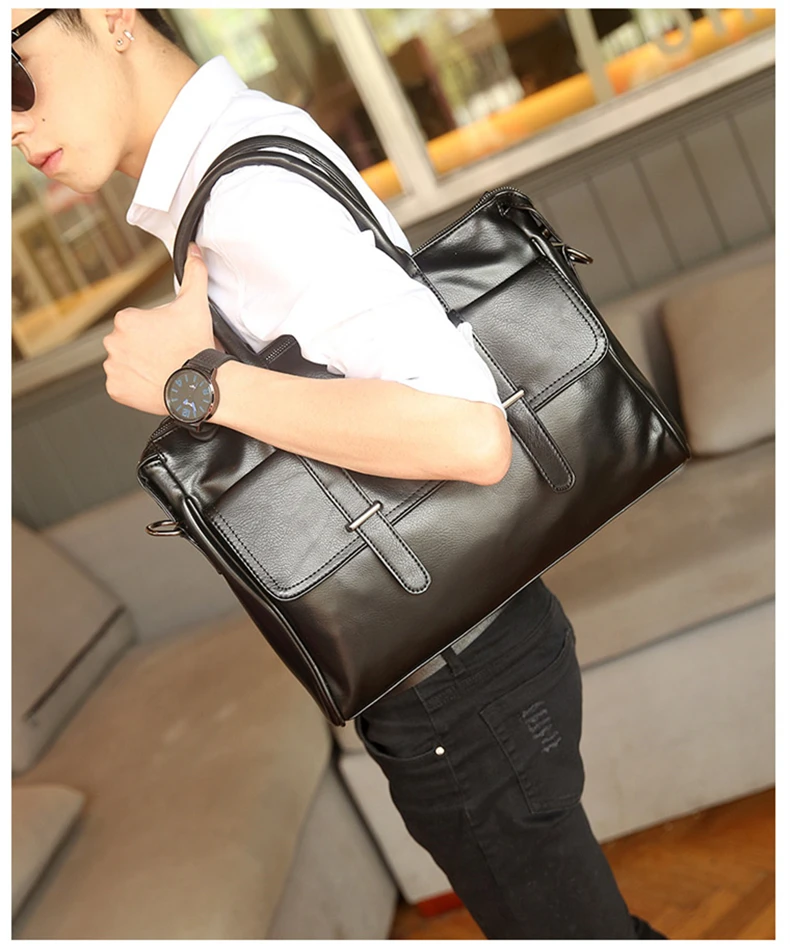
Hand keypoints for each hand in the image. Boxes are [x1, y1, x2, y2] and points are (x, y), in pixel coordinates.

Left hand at [102, 243, 214, 414]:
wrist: (198, 385)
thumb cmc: (195, 346)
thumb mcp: (196, 304)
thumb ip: (194, 273)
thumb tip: (193, 251)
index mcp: (126, 320)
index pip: (136, 323)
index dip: (154, 331)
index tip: (168, 338)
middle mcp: (113, 342)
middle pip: (128, 343)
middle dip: (143, 348)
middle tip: (166, 355)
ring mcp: (113, 367)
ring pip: (124, 363)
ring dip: (138, 366)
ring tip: (162, 370)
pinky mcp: (117, 389)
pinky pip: (122, 386)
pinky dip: (134, 386)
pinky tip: (153, 383)